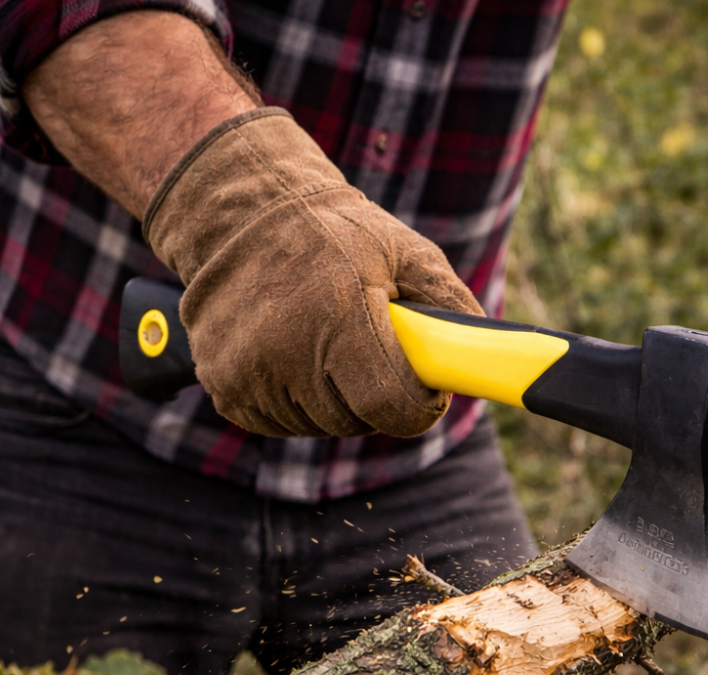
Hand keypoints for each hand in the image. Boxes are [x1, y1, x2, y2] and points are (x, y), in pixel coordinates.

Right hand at [144, 109, 481, 437]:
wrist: (239, 214)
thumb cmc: (337, 235)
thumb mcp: (408, 253)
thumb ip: (453, 310)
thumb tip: (482, 364)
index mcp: (338, 315)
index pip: (393, 407)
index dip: (417, 403)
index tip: (421, 385)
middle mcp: (285, 351)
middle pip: (360, 421)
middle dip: (378, 395)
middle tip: (369, 347)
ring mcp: (248, 374)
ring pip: (323, 425)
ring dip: (337, 398)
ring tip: (327, 340)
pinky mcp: (225, 390)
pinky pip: (285, 422)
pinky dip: (299, 400)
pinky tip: (294, 353)